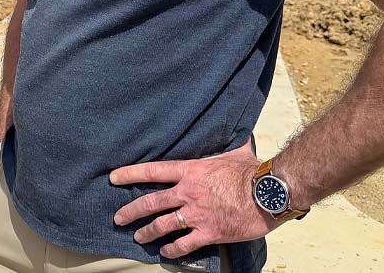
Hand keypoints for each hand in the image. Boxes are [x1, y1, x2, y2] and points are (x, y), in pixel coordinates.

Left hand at [109, 140, 277, 258]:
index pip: (153, 171)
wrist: (269, 193)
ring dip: (147, 232)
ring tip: (137, 236)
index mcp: (191, 171)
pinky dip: (172, 249)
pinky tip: (166, 252)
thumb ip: (227, 143)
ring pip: (163, 225)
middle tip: (118, 217)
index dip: (130, 174)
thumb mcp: (235, 151)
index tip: (114, 178)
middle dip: (131, 210)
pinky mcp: (210, 232)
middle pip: (151, 202)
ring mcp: (197, 214)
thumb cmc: (253, 171)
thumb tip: (233, 130)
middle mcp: (189, 193)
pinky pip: (185, 243)